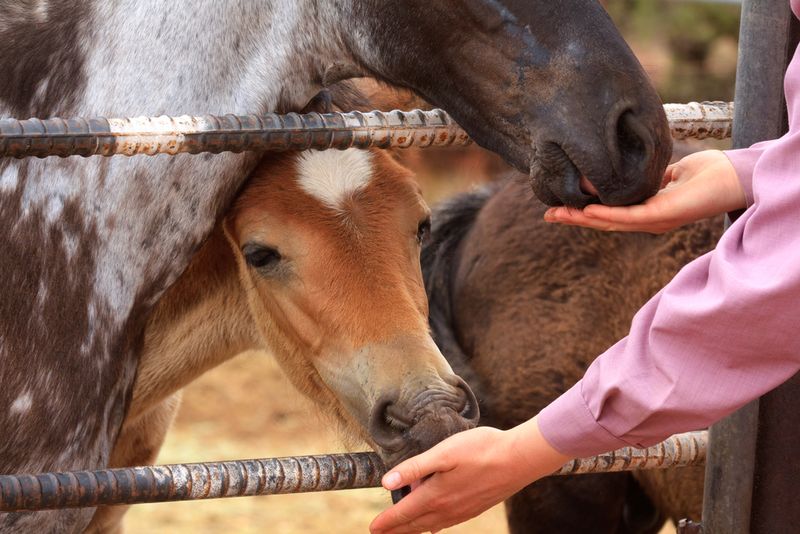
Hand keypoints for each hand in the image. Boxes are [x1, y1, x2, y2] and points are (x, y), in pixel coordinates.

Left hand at [369, 418, 570, 533]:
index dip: (387, 521)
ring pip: (431, 525)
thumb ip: (414, 468)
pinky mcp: (474, 508)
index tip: (373, 528)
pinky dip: (433, 525)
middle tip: (381, 532)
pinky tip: (434, 524)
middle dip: (396, 529)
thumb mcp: (443, 452)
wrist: (519, 459)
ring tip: (402, 529)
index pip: (404, 513)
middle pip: (415, 524)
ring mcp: (462, 511)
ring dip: (414, 528)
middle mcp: (447, 508)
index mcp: (435, 495)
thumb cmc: (481, 449)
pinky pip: (447, 523)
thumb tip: (386, 483)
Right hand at [544, 150, 745, 232]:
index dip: (582, 210)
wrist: (734, 177)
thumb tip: (633, 167)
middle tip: (548, 215)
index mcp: (646, 210)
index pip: (608, 212)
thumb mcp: (671, 171)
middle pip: (603, 221)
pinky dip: (607, 214)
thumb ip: (649, 175)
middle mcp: (647, 220)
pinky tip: (588, 210)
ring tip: (558, 214)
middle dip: (574, 218)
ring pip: (610, 221)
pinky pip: (629, 216)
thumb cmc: (708, 173)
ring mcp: (654, 220)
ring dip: (582, 219)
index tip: (559, 206)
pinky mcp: (663, 214)